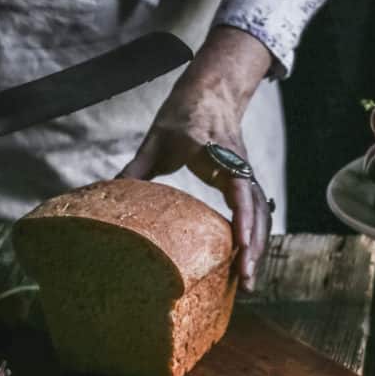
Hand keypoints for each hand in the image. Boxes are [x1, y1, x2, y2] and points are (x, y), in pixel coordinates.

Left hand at [119, 26, 272, 291]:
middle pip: (255, 210)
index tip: (241, 242)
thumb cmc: (182, 115)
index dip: (242, 216)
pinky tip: (247, 263)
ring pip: (261, 216)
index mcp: (217, 154)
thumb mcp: (155, 140)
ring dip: (258, 249)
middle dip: (254, 246)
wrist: (211, 93)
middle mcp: (239, 168)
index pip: (238, 187)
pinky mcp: (246, 185)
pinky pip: (257, 215)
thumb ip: (137, 167)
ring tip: (248, 282)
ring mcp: (246, 177)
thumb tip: (113, 193)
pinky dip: (255, 239)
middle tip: (246, 279)